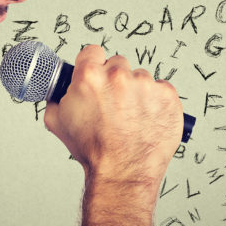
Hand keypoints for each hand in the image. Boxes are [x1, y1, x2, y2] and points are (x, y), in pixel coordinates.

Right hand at [43, 45, 182, 186]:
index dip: (93, 64)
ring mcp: (146, 86)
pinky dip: (157, 102)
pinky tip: (147, 118)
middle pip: (117, 64)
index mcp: (90, 76)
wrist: (122, 173)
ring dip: (137, 92)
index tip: (97, 75)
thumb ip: (57, 98)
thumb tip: (59, 89)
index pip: (92, 52)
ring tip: (131, 117)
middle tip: (113, 104)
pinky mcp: (167, 97)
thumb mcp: (57, 122)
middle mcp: (118, 77)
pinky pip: (162, 90)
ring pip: (141, 78)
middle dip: (114, 81)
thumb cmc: (94, 151)